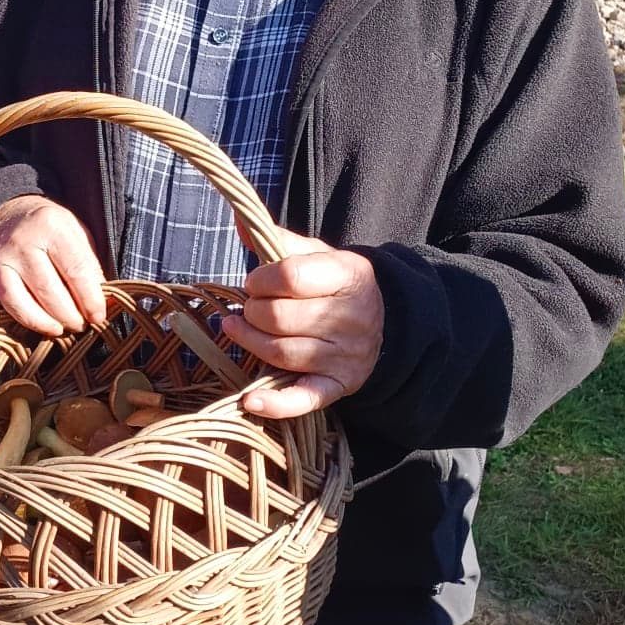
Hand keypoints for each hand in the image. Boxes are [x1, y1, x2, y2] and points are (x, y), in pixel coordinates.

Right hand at [0, 195, 107, 335]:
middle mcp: (21, 243)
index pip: (76, 271)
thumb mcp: (77, 234)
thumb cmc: (51, 231)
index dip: (90, 300)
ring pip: (17, 302)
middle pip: (48, 290)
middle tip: (80, 326)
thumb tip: (104, 305)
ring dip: (40, 323)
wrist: (10, 214)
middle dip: (69, 315)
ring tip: (57, 330)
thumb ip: (89, 267)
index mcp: (51, 227)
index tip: (98, 317)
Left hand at [218, 230, 383, 418]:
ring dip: (249, 341)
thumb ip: (279, 241)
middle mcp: (353, 318)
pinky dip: (274, 403)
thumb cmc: (337, 284)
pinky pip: (303, 398)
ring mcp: (347, 356)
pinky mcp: (338, 386)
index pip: (290, 276)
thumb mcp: (318, 256)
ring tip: (238, 328)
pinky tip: (249, 400)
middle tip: (249, 308)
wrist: (385, 322)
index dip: (260, 279)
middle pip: (278, 318)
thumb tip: (241, 221)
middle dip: (252, 311)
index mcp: (350, 276)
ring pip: (280, 353)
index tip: (254, 282)